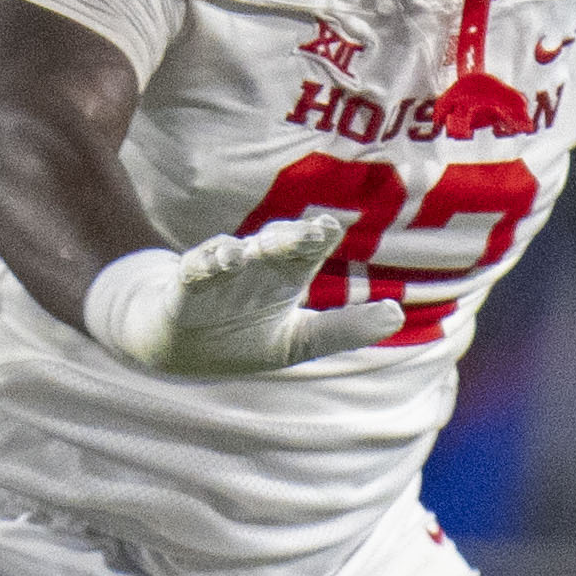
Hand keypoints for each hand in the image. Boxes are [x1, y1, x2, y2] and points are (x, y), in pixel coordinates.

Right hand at [83, 213, 406, 376]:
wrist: (177, 347)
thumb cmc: (244, 336)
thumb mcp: (300, 341)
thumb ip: (344, 329)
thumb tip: (398, 314)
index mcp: (284, 276)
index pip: (305, 252)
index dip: (316, 239)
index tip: (330, 228)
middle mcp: (254, 267)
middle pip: (275, 246)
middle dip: (291, 237)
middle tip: (314, 230)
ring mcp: (219, 276)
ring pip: (233, 255)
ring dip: (242, 251)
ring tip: (249, 250)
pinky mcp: (184, 290)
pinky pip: (194, 272)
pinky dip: (204, 265)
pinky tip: (215, 262)